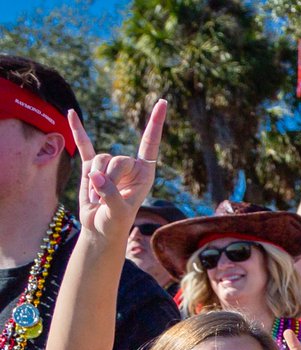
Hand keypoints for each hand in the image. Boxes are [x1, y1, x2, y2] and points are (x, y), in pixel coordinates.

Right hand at [68, 99, 166, 240]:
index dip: (155, 124)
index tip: (162, 102)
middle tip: (104, 198)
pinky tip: (70, 114)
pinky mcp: (92, 167)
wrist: (100, 229)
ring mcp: (110, 166)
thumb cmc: (115, 223)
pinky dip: (78, 131)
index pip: (150, 144)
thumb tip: (96, 177)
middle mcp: (129, 166)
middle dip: (109, 178)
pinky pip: (84, 146)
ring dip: (95, 180)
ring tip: (97, 198)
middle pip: (117, 158)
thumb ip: (110, 195)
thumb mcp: (118, 213)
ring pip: (100, 159)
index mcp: (144, 174)